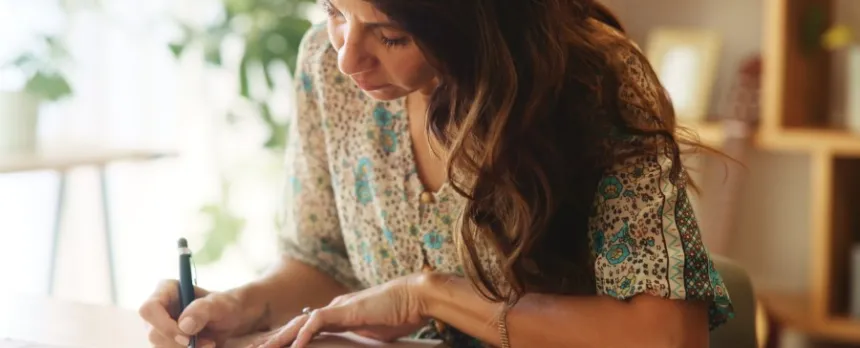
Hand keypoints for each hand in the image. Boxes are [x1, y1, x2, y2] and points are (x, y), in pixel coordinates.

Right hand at [139, 279, 246, 347]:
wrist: (230, 321)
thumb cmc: (224, 306)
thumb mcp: (221, 304)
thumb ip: (203, 309)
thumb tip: (183, 324)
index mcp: (166, 291)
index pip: (149, 309)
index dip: (164, 325)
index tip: (187, 337)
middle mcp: (157, 310)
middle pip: (154, 334)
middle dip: (180, 343)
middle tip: (209, 343)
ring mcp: (159, 328)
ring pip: (160, 347)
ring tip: (209, 343)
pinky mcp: (165, 342)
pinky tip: (203, 347)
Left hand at [251, 274, 427, 347]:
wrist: (415, 297)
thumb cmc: (401, 313)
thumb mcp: (376, 332)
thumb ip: (362, 335)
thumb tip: (361, 345)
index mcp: (341, 314)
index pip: (308, 327)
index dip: (290, 338)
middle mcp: (335, 308)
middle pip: (298, 324)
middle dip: (277, 338)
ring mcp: (339, 307)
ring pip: (301, 321)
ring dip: (282, 337)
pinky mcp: (345, 309)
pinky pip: (317, 321)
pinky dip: (304, 334)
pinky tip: (294, 347)